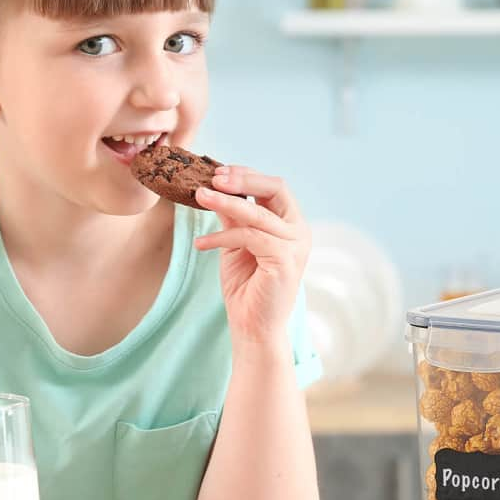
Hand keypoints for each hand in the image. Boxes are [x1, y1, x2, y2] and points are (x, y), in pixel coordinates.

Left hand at [193, 166, 309, 345]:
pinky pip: (250, 236)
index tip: (217, 172)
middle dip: (243, 179)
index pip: (274, 187)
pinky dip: (222, 237)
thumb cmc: (246, 287)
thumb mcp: (236, 243)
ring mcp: (295, 245)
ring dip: (225, 201)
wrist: (253, 327)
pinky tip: (202, 244)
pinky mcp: (285, 260)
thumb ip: (233, 216)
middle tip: (213, 177)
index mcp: (290, 224)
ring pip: (258, 212)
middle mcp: (299, 231)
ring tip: (199, 196)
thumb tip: (216, 186)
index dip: (247, 175)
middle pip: (276, 188)